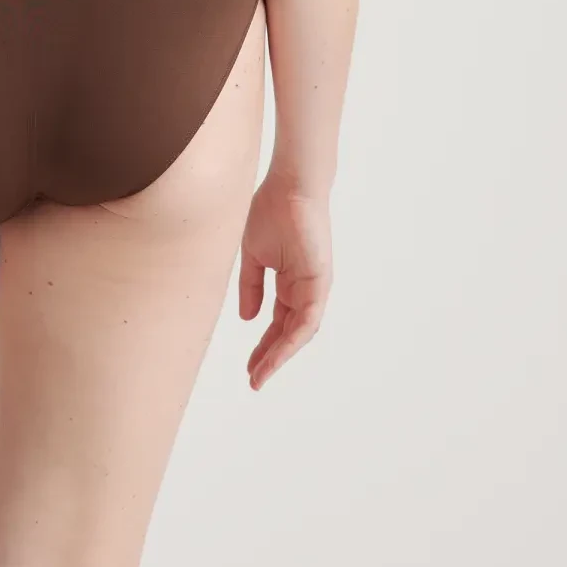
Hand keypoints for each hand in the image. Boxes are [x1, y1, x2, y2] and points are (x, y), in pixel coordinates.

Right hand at [239, 175, 332, 389]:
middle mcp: (304, 289)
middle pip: (288, 333)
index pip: (277, 322)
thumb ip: (251, 286)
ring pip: (299, 333)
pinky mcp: (319, 283)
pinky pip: (307, 320)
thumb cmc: (271, 211)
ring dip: (280, 356)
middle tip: (254, 380)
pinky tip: (276, 354)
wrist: (288, 187)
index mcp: (289, 282)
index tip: (249, 367)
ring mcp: (314, 287)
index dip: (263, 345)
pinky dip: (291, 340)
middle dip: (270, 357)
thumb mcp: (253, 255)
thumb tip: (247, 318)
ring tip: (261, 375)